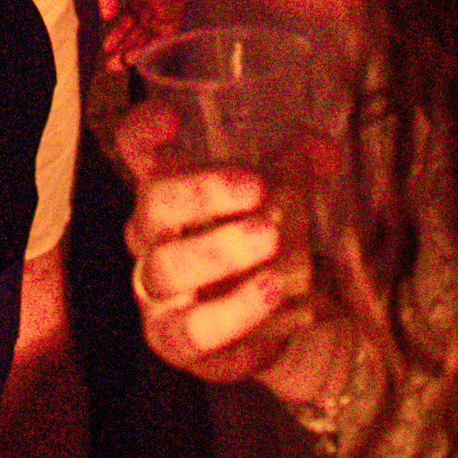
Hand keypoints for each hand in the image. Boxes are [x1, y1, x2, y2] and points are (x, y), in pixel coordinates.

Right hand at [118, 97, 342, 400]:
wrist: (271, 322)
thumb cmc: (260, 241)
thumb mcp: (278, 198)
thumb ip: (296, 169)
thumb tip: (323, 151)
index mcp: (165, 187)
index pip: (134, 148)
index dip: (144, 130)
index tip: (174, 117)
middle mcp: (150, 236)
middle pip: (154, 204)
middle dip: (204, 192)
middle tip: (258, 188)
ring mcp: (156, 291)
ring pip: (167, 268)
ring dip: (220, 251)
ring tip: (273, 240)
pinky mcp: (175, 340)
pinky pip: (194, 328)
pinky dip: (235, 310)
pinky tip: (271, 289)